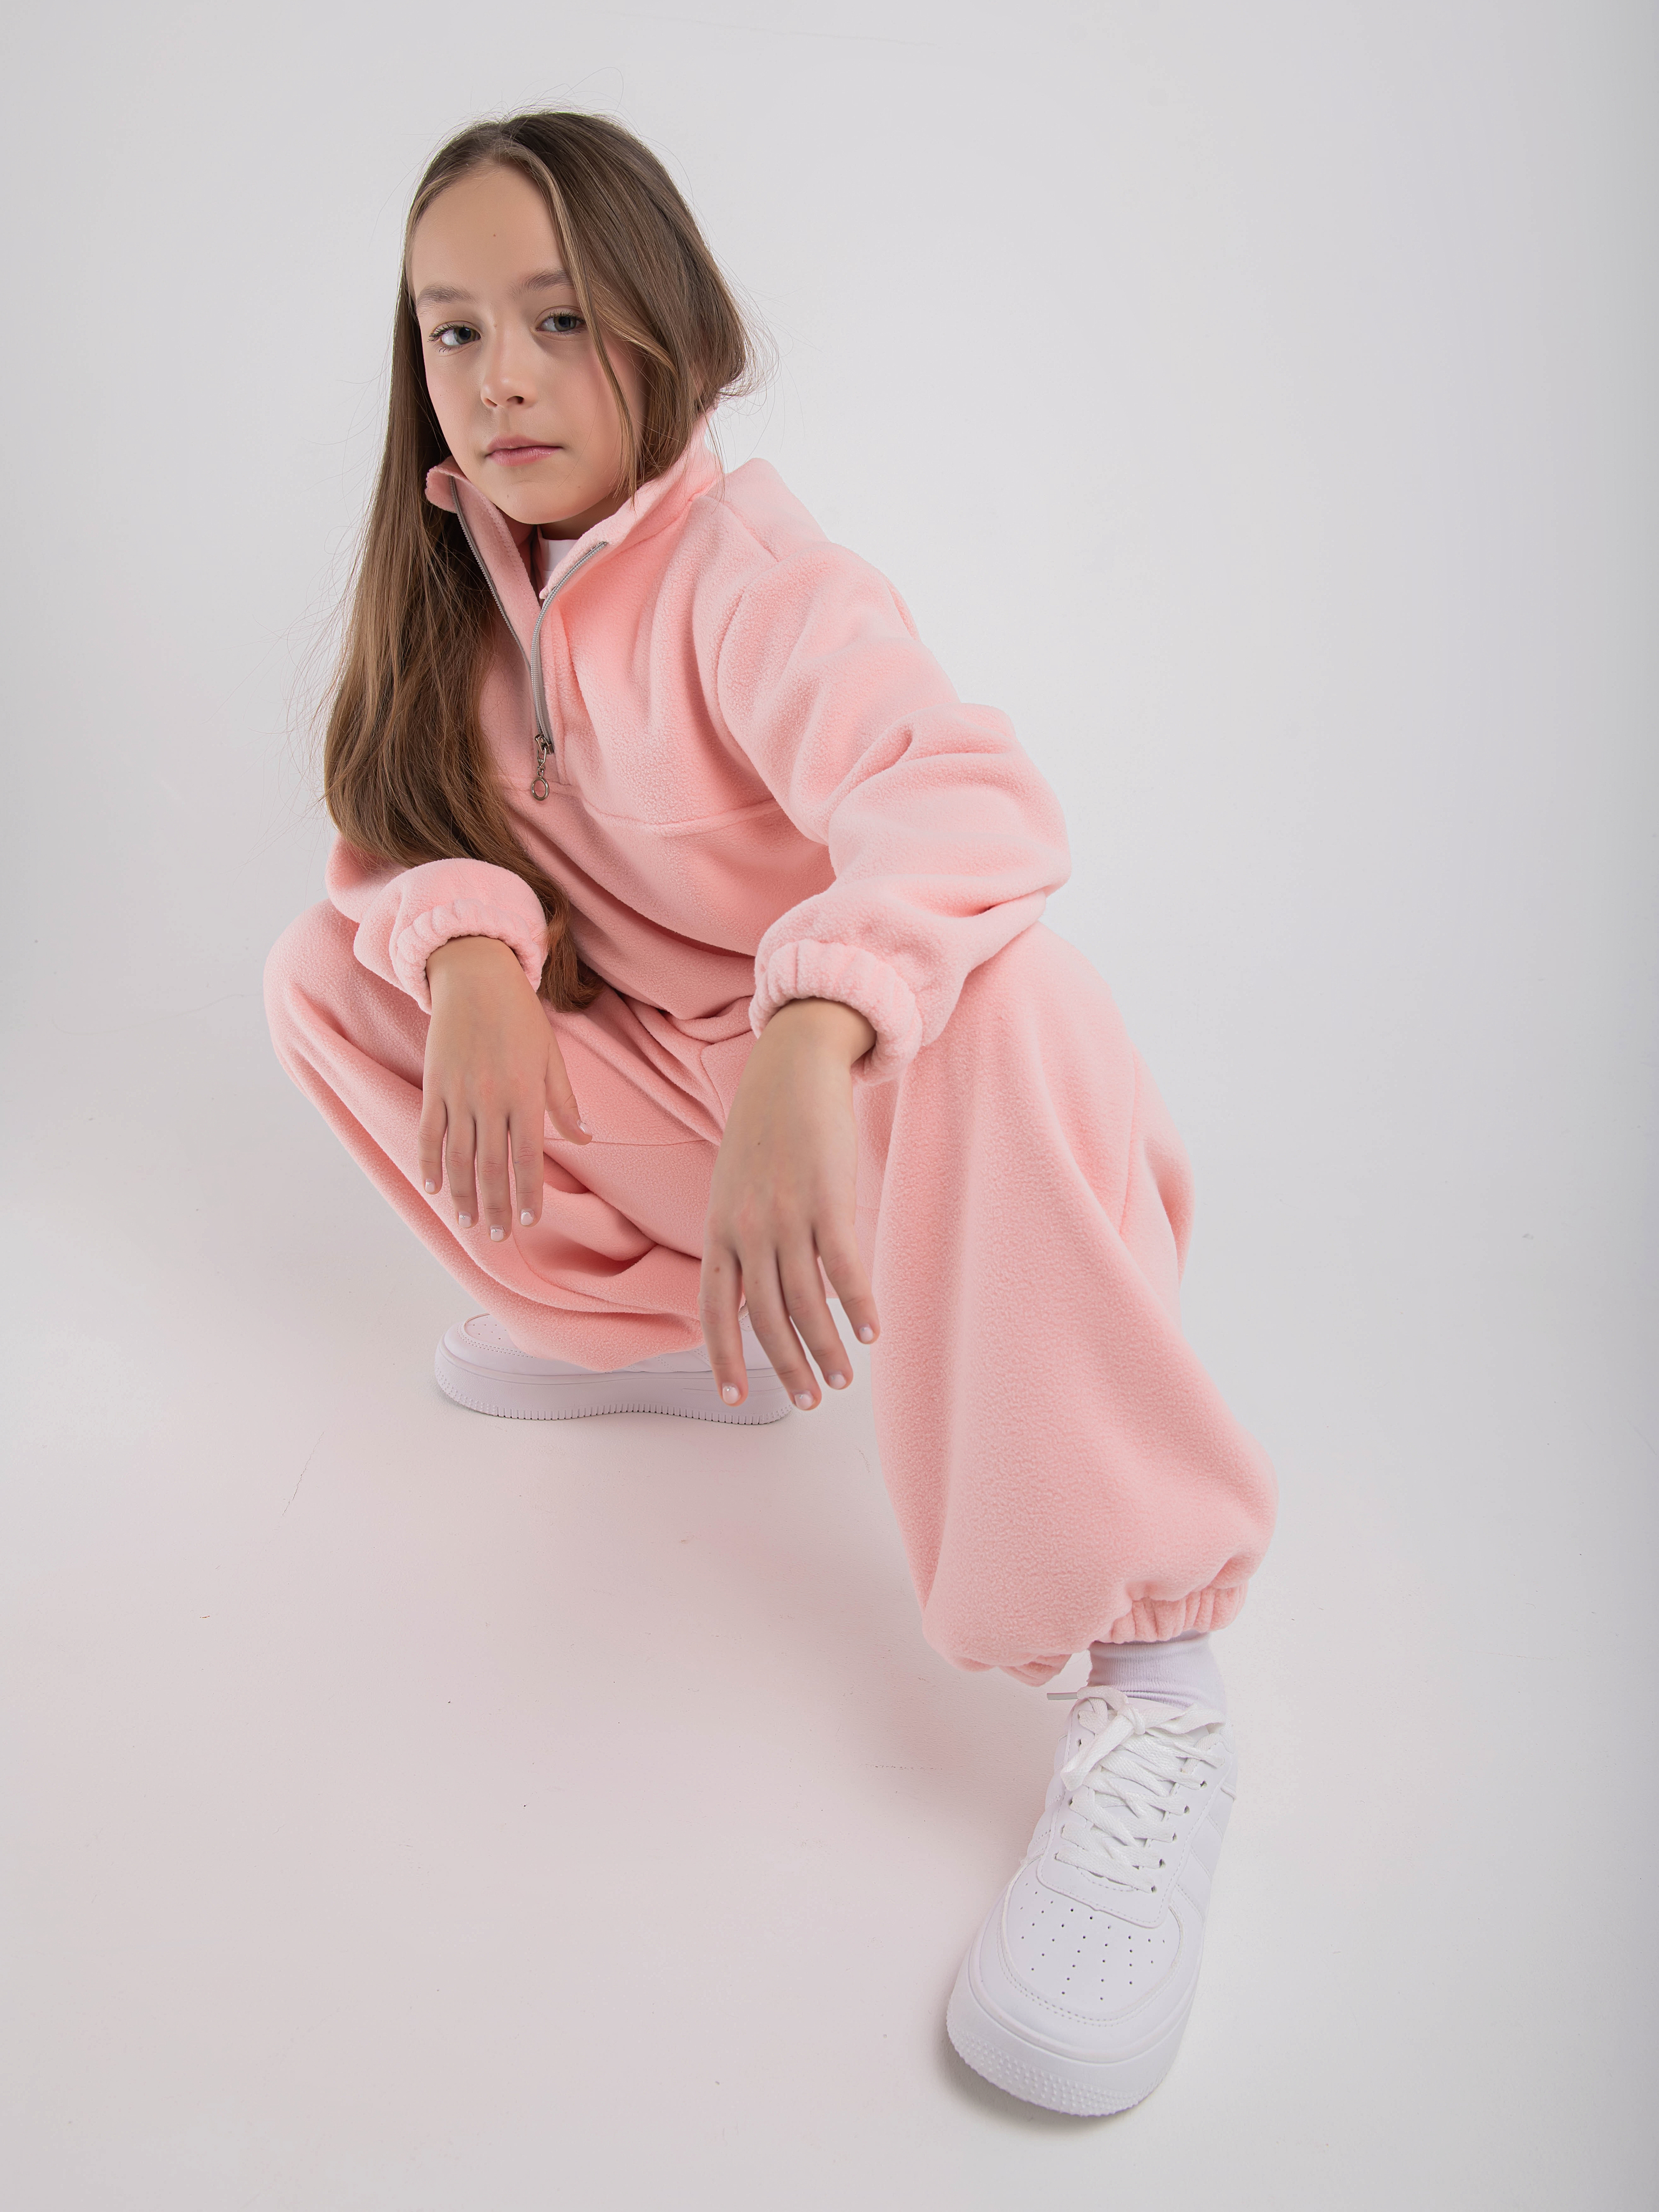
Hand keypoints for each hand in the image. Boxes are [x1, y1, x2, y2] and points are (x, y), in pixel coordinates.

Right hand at [418, 935, 589, 1239]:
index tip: (530, 1220)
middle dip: (496, 1205)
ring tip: (467, 1221)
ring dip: (463, 1193)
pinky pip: (428, 1133)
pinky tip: (433, 1187)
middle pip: (493, 1166)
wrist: (474, 975)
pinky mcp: (433, 1086)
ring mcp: (458, 1094)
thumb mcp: (551, 1055)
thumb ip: (563, 1102)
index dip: (528, 1193)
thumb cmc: (519, 1016)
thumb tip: (587, 1139)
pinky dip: (429, 1162)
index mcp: (524, 1094)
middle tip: (496, 1235)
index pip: (528, 1157)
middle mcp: (490, 1100)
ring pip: (460, 1157)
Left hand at [700, 998, 880, 1409]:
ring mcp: (787, 1214)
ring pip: (807, 1302)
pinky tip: (874, 1331)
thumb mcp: (732, 1187)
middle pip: (767, 1317)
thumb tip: (754, 1293)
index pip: (715, 1309)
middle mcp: (748, 1229)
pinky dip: (860, 1305)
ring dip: (828, 1349)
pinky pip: (844, 1267)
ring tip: (843, 1379)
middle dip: (788, 1366)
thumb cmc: (766, 1130)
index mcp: (720, 1229)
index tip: (735, 1398)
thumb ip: (738, 1239)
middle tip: (810, 1399)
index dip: (724, 1358)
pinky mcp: (827, 1197)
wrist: (791, 1067)